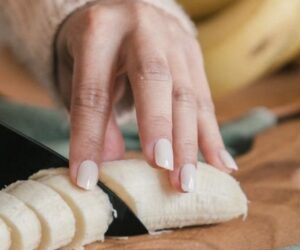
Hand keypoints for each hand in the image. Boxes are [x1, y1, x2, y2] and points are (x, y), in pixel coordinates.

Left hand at [55, 0, 237, 191]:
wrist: (120, 13)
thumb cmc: (91, 51)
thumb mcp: (77, 73)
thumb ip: (91, 115)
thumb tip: (108, 164)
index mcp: (99, 29)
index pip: (93, 90)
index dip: (89, 138)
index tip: (87, 179)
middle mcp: (140, 27)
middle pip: (153, 79)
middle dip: (157, 126)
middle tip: (159, 167)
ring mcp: (173, 38)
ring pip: (185, 93)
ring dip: (187, 144)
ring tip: (184, 183)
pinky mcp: (194, 53)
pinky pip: (205, 100)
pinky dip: (212, 137)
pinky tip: (222, 166)